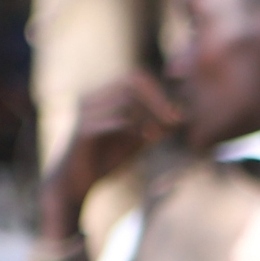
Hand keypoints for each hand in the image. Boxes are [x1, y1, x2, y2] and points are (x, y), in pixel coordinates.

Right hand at [45, 77, 181, 233]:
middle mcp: (93, 96)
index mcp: (103, 95)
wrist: (78, 182)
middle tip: (172, 122)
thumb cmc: (106, 159)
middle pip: (131, 82)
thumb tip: (180, 115)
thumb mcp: (137, 141)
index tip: (176, 117)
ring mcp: (86, 111)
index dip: (159, 94)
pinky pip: (113, 122)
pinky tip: (145, 139)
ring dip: (147, 117)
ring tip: (155, 136)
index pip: (136, 78)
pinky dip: (133, 128)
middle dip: (157, 102)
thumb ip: (155, 126)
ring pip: (124, 100)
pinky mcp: (83, 130)